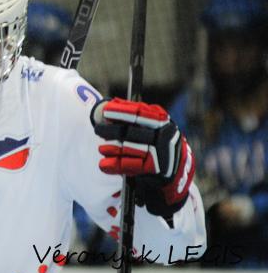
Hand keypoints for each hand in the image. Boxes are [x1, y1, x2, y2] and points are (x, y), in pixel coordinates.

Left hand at [91, 98, 195, 217]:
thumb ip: (135, 115)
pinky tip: (105, 165)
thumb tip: (113, 103)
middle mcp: (163, 134)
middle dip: (112, 131)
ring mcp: (161, 152)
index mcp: (161, 120)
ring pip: (131, 148)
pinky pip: (133, 166)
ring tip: (102, 148)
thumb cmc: (156, 142)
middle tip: (97, 130)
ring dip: (113, 149)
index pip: (139, 113)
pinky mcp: (156, 168)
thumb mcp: (151, 125)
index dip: (121, 112)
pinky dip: (117, 165)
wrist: (175, 168)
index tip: (105, 111)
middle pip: (132, 131)